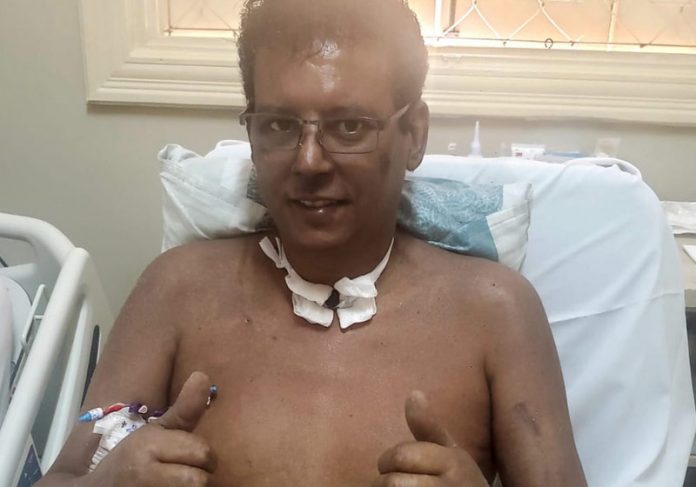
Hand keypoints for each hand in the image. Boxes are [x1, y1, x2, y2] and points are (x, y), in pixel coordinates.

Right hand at [88, 371, 216, 486]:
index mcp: (149, 443)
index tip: (193, 458)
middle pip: (199, 479)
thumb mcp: (154, 433)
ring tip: (175, 483)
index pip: (202, 452)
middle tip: (185, 473)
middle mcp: (144, 471)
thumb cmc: (131, 459)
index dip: (204, 457)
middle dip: (198, 477)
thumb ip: (183, 410)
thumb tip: (203, 375)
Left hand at [372, 390, 488, 486]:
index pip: (401, 455)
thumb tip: (413, 393)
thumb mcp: (451, 454)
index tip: (394, 467)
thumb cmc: (460, 483)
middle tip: (394, 485)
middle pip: (391, 483)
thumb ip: (428, 427)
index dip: (387, 461)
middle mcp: (452, 486)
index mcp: (453, 461)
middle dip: (383, 483)